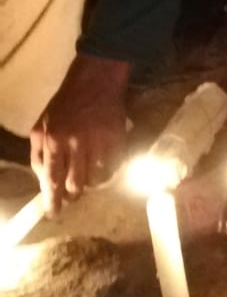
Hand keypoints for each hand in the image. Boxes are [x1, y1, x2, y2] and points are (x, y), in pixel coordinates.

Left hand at [30, 54, 130, 214]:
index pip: (52, 180)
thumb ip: (38, 155)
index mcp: (53, 140)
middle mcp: (76, 144)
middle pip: (76, 185)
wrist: (96, 82)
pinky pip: (113, 170)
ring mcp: (100, 143)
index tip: (53, 213)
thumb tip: (44, 183)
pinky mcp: (119, 141)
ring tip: (87, 174)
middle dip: (73, 194)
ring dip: (90, 183)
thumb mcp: (41, 126)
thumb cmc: (65, 106)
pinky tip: (102, 165)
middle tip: (73, 192)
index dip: (53, 201)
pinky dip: (107, 173)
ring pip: (96, 181)